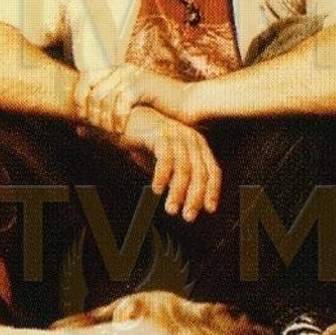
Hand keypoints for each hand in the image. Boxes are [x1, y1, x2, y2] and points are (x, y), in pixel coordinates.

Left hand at [72, 64, 188, 132]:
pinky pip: (120, 102)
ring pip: (103, 97)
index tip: (81, 117)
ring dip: (102, 118)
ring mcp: (132, 75)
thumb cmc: (157, 110)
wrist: (188, 104)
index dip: (77, 97)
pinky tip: (120, 130)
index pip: (84, 77)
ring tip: (108, 132)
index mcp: (116, 71)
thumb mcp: (126, 110)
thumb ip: (102, 116)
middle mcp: (121, 69)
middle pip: (90, 88)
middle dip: (89, 111)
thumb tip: (76, 129)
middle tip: (95, 128)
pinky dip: (117, 118)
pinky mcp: (142, 84)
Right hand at [86, 105, 219, 221]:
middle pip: (200, 173)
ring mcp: (176, 135)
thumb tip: (180, 198)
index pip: (212, 170)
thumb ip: (173, 174)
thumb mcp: (162, 158)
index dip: (212, 191)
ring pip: (184, 170)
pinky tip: (156, 190)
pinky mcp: (160, 134)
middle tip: (188, 217)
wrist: (123, 117)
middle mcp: (191, 138)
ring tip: (170, 209)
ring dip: (177, 192)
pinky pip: (166, 160)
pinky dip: (162, 177)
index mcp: (196, 143)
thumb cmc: (143, 138)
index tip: (209, 210)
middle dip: (195, 197)